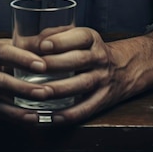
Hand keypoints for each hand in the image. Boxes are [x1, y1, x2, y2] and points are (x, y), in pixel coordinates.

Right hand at [0, 29, 57, 123]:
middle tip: (47, 90)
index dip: (22, 58)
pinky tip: (32, 118)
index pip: (1, 51)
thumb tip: (49, 42)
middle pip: (0, 79)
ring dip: (22, 104)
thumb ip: (17, 45)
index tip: (42, 64)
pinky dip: (15, 116)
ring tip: (43, 106)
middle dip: (24, 86)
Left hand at [27, 25, 152, 124]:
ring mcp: (102, 79)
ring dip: (60, 89)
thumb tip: (28, 41)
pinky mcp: (102, 100)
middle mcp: (100, 58)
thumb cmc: (89, 50)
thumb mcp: (80, 36)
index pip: (80, 36)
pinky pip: (85, 109)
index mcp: (92, 39)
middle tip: (35, 68)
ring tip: (40, 93)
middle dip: (56, 64)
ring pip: (81, 84)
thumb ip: (56, 34)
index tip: (42, 45)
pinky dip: (68, 114)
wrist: (125, 68)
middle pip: (78, 60)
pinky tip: (51, 117)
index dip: (61, 40)